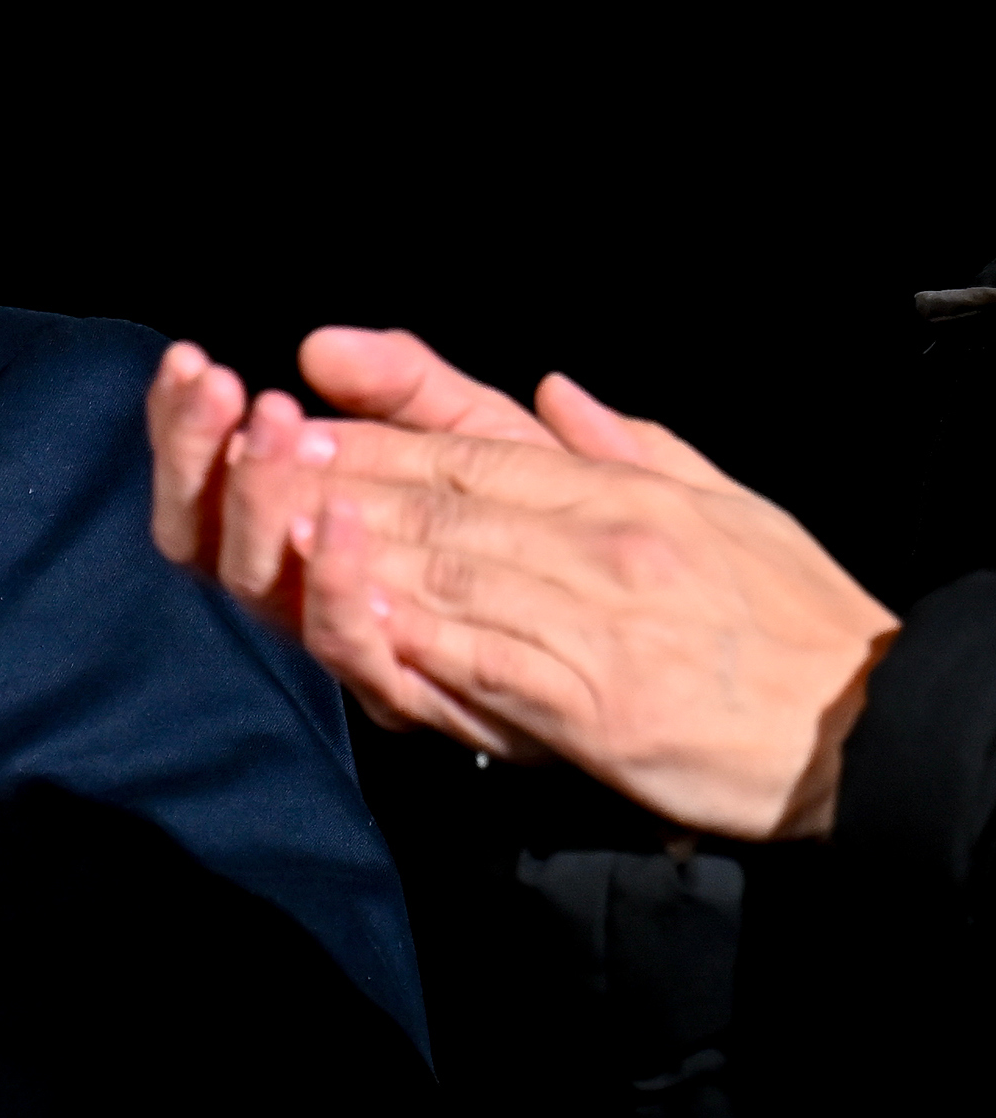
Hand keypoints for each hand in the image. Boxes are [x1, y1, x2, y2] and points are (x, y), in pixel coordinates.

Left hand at [147, 325, 898, 838]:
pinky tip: (355, 626)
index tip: (295, 430)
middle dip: (337, 487)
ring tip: (273, 535)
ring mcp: (595, 624)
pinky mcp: (597, 706)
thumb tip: (555, 390)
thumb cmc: (789, 621)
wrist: (863, 727)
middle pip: (442, 507)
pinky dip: (416, 643)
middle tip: (253, 469)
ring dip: (351, 555)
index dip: (375, 442)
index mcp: (621, 497)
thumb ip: (626, 446)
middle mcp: (601, 546)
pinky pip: (485, 666)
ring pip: (449, 576)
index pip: (474, 456)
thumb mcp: (721, 503)